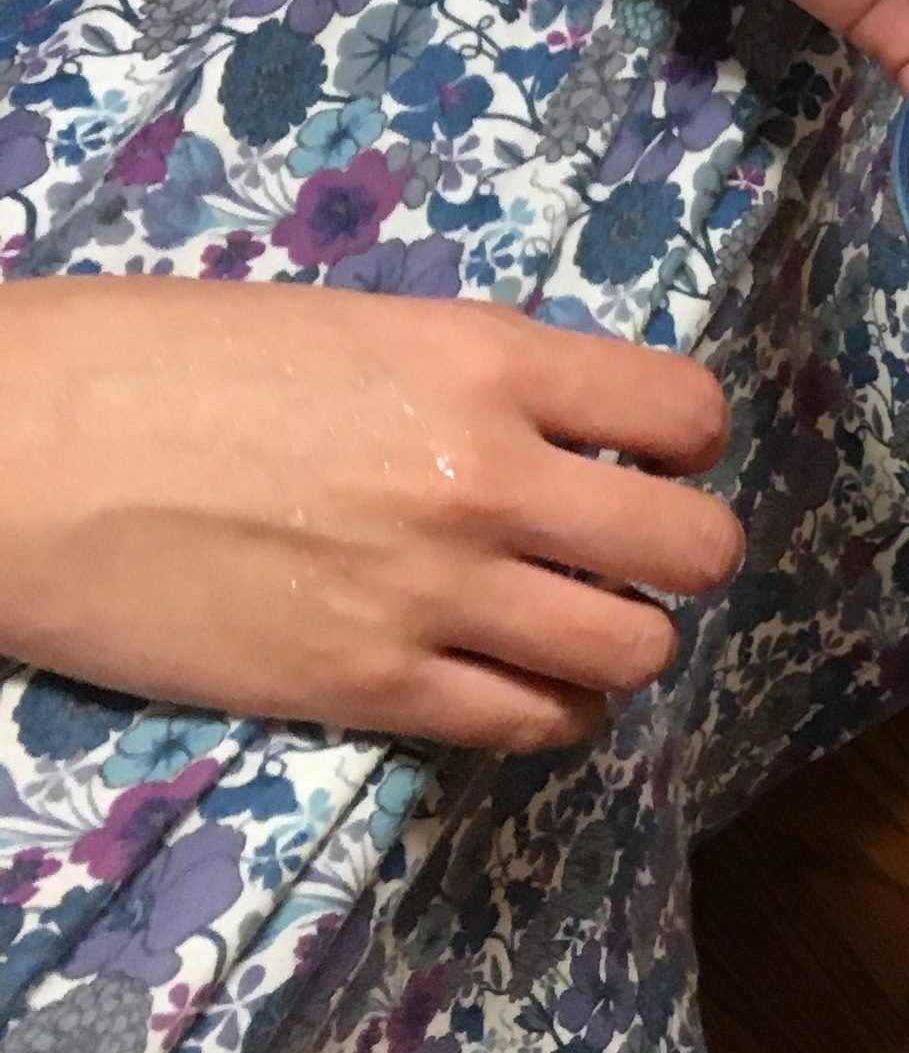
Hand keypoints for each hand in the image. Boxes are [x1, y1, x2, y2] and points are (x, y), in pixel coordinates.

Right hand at [0, 280, 745, 751]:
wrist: (7, 453)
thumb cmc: (158, 363)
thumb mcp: (352, 328)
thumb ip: (475, 381)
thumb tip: (562, 435)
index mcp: (482, 362)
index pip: (685, 414)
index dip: (684, 443)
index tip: (648, 457)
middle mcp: (485, 479)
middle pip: (695, 550)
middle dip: (682, 553)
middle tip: (626, 553)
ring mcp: (434, 594)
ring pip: (636, 651)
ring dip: (619, 639)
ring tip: (567, 622)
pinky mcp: (371, 690)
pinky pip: (536, 725)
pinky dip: (550, 709)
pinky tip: (510, 679)